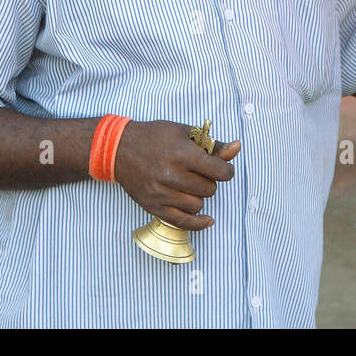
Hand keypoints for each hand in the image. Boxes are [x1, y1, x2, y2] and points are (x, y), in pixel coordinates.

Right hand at [114, 120, 240, 230]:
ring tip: (190, 185)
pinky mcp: (153, 207)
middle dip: (210, 181)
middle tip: (200, 173)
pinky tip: (208, 220)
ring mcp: (161, 193)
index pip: (218, 170)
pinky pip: (182, 222)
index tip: (223, 168)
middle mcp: (171, 175)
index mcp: (181, 153)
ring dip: (200, 196)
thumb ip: (212, 144)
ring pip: (198, 205)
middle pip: (209, 189)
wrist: (118, 149)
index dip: (226, 170)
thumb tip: (237, 147)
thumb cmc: (153, 137)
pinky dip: (198, 222)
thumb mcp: (184, 132)